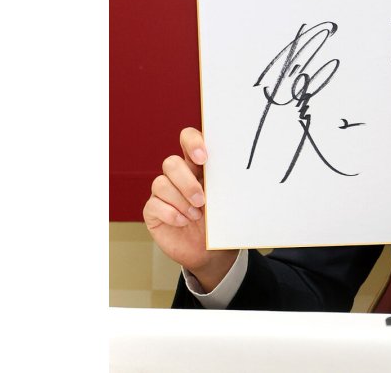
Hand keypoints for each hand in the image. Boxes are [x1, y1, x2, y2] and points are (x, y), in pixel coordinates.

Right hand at [142, 127, 235, 290]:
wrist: (211, 252)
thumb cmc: (220, 221)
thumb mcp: (226, 199)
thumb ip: (224, 183)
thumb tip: (238, 171)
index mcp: (197, 165)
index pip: (188, 139)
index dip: (192, 142)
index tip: (203, 158)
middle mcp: (178, 175)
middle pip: (171, 163)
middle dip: (187, 182)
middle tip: (202, 200)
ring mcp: (163, 193)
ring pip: (160, 183)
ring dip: (180, 201)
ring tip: (196, 216)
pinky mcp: (153, 211)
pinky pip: (154, 205)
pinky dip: (171, 214)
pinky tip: (183, 222)